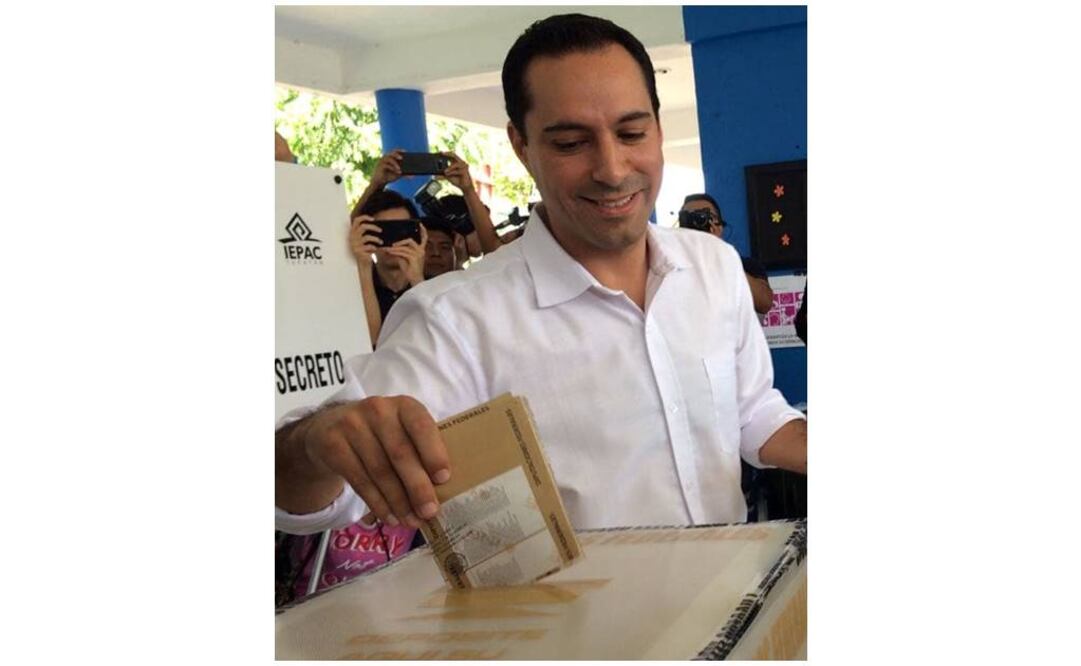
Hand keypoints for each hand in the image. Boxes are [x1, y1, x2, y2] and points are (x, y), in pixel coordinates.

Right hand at [301, 396, 450, 527]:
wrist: (331, 426)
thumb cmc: (382, 432)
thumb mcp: (402, 429)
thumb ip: (421, 450)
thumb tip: (442, 492)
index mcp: (404, 405)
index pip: (421, 426)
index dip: (433, 452)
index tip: (443, 478)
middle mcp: (378, 410)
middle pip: (400, 453)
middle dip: (417, 487)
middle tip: (429, 511)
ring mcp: (352, 426)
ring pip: (380, 471)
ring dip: (398, 502)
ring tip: (411, 521)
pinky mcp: (333, 445)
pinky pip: (360, 481)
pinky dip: (378, 503)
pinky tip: (390, 517)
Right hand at [348, 214, 382, 266]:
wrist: (363, 264)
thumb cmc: (367, 250)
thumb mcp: (367, 240)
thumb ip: (369, 233)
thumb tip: (379, 227)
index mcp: (353, 232)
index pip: (357, 221)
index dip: (365, 217)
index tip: (373, 219)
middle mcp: (352, 237)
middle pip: (363, 226)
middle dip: (373, 227)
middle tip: (381, 230)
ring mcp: (354, 244)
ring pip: (367, 237)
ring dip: (376, 239)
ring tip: (381, 242)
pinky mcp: (358, 251)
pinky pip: (369, 246)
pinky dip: (374, 247)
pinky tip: (376, 249)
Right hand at [370, 149, 403, 188]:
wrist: (380, 182)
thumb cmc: (389, 176)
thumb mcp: (398, 174)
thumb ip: (404, 174)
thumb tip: (412, 176)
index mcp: (391, 157)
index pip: (395, 151)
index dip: (400, 150)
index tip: (405, 151)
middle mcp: (386, 158)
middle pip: (392, 153)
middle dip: (397, 155)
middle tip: (402, 158)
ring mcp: (382, 161)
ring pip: (389, 159)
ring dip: (395, 164)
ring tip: (399, 169)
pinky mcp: (380, 166)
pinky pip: (386, 165)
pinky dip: (392, 168)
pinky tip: (396, 171)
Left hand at [382, 225, 427, 285]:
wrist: (414, 280)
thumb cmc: (410, 270)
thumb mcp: (404, 259)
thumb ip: (401, 252)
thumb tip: (392, 247)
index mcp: (421, 250)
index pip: (424, 238)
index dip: (423, 231)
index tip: (420, 224)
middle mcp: (421, 250)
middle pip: (410, 240)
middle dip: (400, 241)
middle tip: (392, 244)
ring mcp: (418, 254)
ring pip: (405, 246)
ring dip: (395, 248)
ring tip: (388, 249)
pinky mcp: (414, 258)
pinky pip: (403, 252)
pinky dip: (395, 252)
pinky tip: (390, 252)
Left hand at [439, 151, 473, 191]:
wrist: (466, 187)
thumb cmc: (459, 181)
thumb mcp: (449, 177)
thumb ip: (442, 176)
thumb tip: (433, 176)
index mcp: (456, 162)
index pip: (451, 155)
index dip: (446, 153)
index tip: (440, 152)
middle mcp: (460, 162)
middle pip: (454, 155)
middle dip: (448, 154)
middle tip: (442, 153)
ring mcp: (464, 166)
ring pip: (455, 164)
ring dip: (449, 168)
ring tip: (445, 172)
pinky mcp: (465, 171)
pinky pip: (457, 171)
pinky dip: (452, 172)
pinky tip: (448, 174)